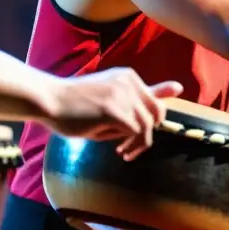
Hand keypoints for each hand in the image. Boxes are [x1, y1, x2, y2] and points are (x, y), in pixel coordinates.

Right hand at [47, 69, 182, 159]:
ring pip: (148, 126)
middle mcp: (129, 82)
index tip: (133, 136)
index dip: (150, 123)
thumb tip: (179, 87)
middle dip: (148, 133)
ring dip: (139, 144)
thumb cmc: (76, 102)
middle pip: (158, 114)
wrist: (48, 99)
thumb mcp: (111, 95)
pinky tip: (120, 151)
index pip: (156, 102)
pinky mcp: (114, 111)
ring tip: (125, 152)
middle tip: (131, 147)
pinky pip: (136, 133)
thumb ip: (143, 94)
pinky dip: (132, 146)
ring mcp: (122, 95)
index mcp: (129, 76)